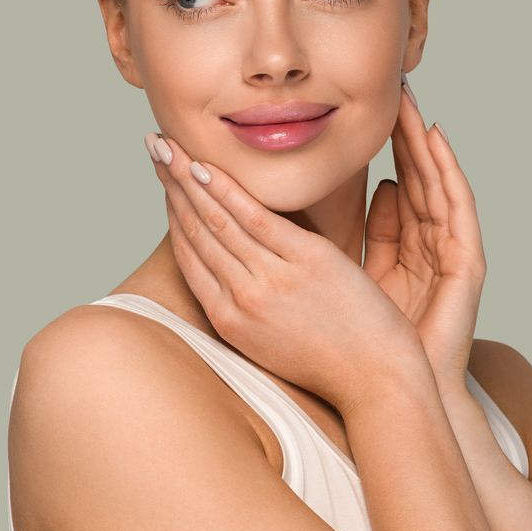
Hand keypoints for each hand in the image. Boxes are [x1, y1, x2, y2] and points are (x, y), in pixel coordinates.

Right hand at [147, 131, 423, 409]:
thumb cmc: (337, 366)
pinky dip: (226, 191)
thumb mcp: (278, 344)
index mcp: (231, 322)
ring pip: (217, 221)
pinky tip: (206, 167)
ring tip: (169, 146)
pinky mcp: (305, 264)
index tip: (166, 184)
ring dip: (189, 179)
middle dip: (172, 186)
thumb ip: (257, 306)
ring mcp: (270, 281)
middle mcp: (241, 301)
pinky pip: (254, 219)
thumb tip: (252, 267)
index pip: (191, 258)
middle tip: (154, 147)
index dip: (174, 216)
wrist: (377, 384)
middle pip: (196, 233)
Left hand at [361, 79, 484, 393]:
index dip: (383, 150)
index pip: (396, 185)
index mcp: (407, 249)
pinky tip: (434, 140)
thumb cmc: (373, 346)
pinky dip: (446, 171)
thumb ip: (361, 239)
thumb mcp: (355, 281)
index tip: (364, 109)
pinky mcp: (466, 263)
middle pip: (418, 176)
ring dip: (423, 140)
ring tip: (409, 98)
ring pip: (437, 182)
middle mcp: (433, 245)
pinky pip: (457, 206)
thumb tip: (363, 194)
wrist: (397, 390)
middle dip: (404, 132)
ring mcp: (452, 252)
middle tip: (391, 86)